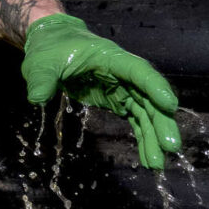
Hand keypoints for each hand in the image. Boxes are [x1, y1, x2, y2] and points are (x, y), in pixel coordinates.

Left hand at [19, 13, 182, 170]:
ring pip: (145, 112)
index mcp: (110, 57)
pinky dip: (142, 137)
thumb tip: (37, 97)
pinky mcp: (117, 100)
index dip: (154, 86)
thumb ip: (42, 79)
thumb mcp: (41, 63)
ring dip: (153, 137)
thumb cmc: (51, 48)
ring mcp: (123, 88)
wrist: (53, 44)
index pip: (138, 70)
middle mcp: (123, 73)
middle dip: (160, 122)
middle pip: (148, 97)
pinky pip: (135, 120)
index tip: (170, 105)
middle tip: (170, 147)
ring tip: (157, 164)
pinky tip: (148, 158)